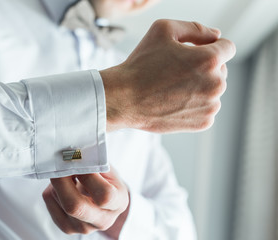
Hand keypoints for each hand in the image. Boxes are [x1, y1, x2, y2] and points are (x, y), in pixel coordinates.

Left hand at [42, 167, 128, 235]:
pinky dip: (52, 188)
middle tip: (59, 162)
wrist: (104, 198)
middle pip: (75, 206)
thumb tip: (74, 155)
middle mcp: (102, 220)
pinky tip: (63, 184)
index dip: (88, 176)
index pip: (104, 195)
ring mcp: (83, 228)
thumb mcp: (108, 169)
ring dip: (57, 181)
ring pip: (59, 201)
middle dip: (62, 180)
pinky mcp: (66, 227)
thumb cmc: (107, 180)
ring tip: (65, 171)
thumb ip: (95, 163)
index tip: (79, 160)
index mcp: (118, 203)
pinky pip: (50, 201)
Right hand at [101, 19, 235, 132]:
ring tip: (172, 88)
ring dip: (200, 86)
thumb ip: (195, 28)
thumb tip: (216, 35)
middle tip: (176, 71)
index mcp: (209, 60)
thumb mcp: (163, 30)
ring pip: (214, 90)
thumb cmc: (141, 64)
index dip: (210, 46)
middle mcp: (216, 84)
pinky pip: (206, 108)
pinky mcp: (203, 122)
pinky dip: (194, 104)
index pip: (227, 47)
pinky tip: (174, 101)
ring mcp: (210, 106)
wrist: (125, 99)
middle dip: (203, 67)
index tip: (194, 52)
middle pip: (220, 69)